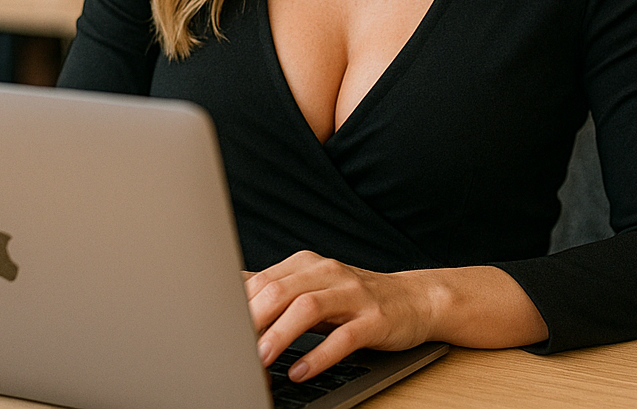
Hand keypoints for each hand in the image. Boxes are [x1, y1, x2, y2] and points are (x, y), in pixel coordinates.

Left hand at [246, 251, 441, 382]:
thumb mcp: (313, 288)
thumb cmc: (355, 299)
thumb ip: (277, 290)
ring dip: (280, 335)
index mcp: (308, 265)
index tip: (222, 334)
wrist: (414, 300)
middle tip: (234, 349)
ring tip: (262, 360)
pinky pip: (343, 337)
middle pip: (280, 290)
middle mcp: (329, 273)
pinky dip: (319, 355)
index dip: (239, 308)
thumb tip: (231, 291)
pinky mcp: (374, 319)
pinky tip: (301, 371)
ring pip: (308, 308)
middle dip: (253, 321)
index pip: (263, 281)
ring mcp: (353, 294)